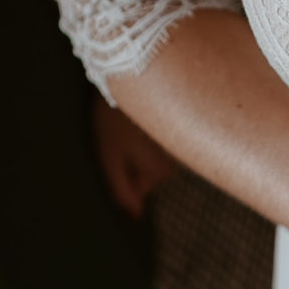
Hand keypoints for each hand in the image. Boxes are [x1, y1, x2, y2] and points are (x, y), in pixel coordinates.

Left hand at [91, 97, 177, 218]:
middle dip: (131, 158)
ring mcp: (180, 145)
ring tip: (128, 120)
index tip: (112, 149)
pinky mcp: (180, 126)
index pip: (137, 188)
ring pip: (155, 155)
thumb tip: (133, 217)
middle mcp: (177, 161)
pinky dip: (148, 130)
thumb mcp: (109, 156)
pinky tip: (139, 114)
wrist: (132, 72)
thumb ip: (121, 190)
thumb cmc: (114, 116)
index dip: (119, 172)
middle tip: (118, 133)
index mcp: (159, 173)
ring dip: (140, 142)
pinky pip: (161, 138)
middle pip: (148, 172)